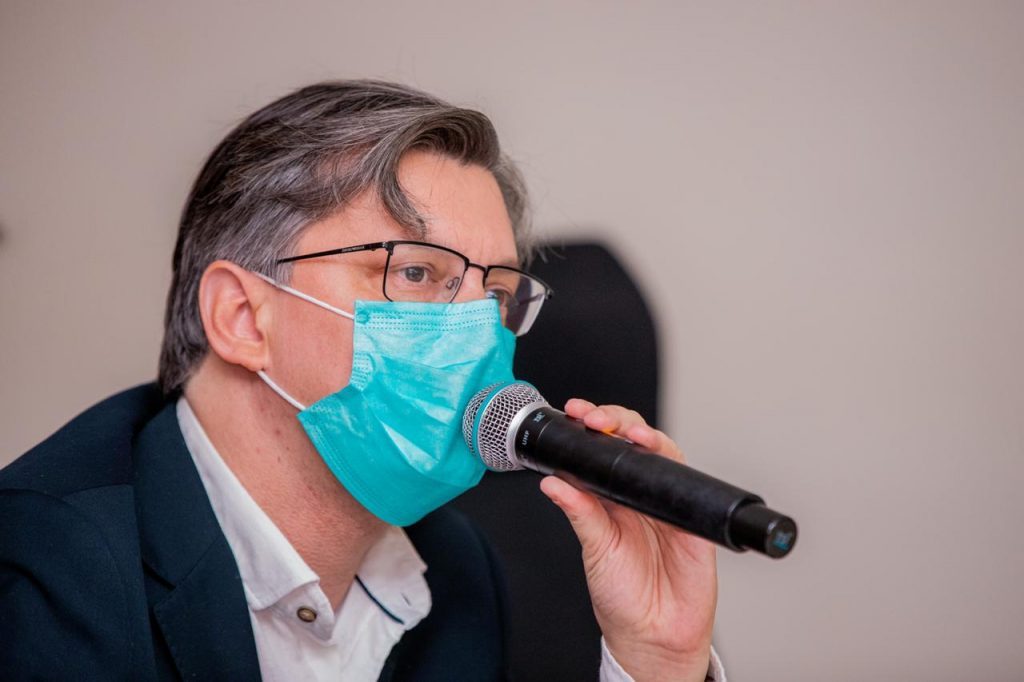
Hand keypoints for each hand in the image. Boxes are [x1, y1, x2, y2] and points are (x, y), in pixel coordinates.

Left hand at [540, 399, 717, 681]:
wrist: (654, 635)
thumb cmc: (622, 597)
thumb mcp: (594, 551)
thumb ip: (579, 514)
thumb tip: (553, 483)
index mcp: (610, 499)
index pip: (602, 451)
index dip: (592, 427)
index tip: (576, 413)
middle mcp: (639, 495)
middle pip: (634, 440)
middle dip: (616, 420)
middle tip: (597, 419)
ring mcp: (667, 503)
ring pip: (663, 452)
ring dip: (647, 435)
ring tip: (630, 433)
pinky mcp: (693, 518)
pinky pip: (687, 484)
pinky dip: (675, 465)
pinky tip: (658, 455)